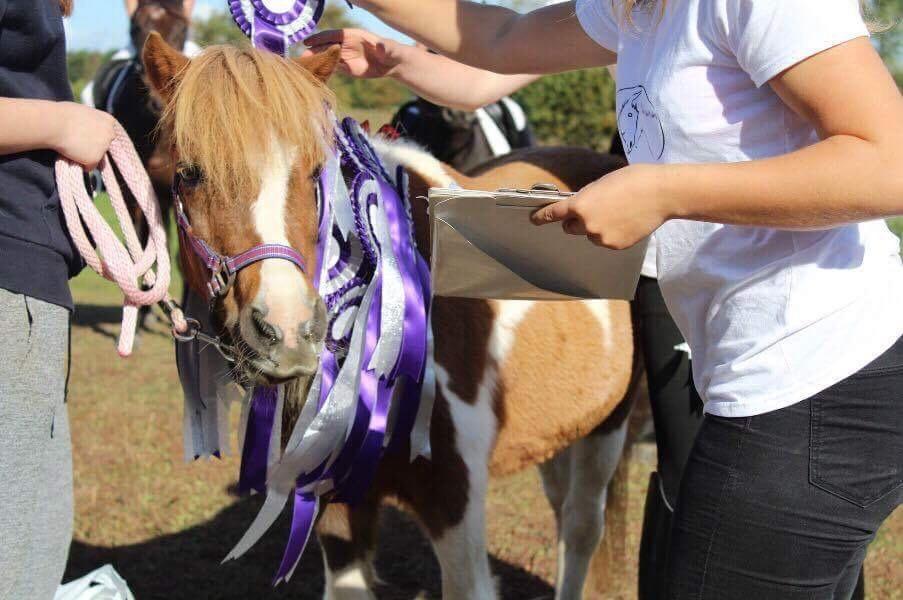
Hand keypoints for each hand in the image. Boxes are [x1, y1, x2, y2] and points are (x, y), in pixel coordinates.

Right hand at [51, 102, 116, 169]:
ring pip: (96, 157)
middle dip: (96, 148)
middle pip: (105, 146)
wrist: (54, 123)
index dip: (100, 137)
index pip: (109, 133)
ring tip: (71, 147)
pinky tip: (70, 154)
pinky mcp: (95, 159)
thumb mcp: (82, 113)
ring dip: (86, 156)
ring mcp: (104, 147)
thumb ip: (90, 123)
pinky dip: (80, 164)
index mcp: (108, 121)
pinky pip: (88, 167)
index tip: (94, 140)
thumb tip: (87, 130)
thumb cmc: (62, 115)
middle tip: (81, 147)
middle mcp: (110, 134)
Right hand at [304, 29, 404, 78]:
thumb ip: (385, 47)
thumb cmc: (392, 52)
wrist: (392, 64)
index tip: (308, 42)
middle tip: (302, 58)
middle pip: (326, 46)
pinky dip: (323, 71)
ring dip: (316, 62)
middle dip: (314, 52)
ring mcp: (345, 56)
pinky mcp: (346, 67)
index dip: (320, 38)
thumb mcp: (390, 49)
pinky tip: (314, 76)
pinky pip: (332, 68)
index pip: (333, 35)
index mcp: (353, 35)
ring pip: (327, 57)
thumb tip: (380, 46)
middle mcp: (346, 44)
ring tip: (304, 68)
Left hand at [530, 165, 668, 249]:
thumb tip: (578, 208)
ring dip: (597, 227)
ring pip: (590, 235)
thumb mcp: (601, 184)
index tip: (534, 220)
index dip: (542, 217)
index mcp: (580, 204)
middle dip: (576, 221)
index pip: (553, 214)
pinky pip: (606, 241)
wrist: (661, 193)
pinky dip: (612, 234)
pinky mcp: (615, 245)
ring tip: (618, 212)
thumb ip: (586, 198)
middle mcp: (586, 224)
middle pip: (570, 228)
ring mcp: (601, 237)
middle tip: (595, 209)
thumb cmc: (633, 180)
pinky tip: (626, 221)